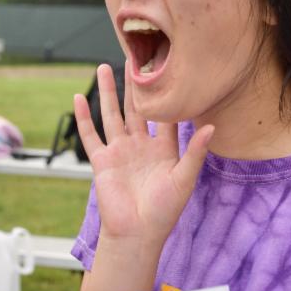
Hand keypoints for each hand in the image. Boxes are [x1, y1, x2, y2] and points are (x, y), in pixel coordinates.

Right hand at [74, 64, 212, 248]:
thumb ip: (195, 152)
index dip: (166, 94)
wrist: (136, 233)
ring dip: (108, 92)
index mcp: (164, 149)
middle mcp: (141, 146)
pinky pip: (90, 134)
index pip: (166, 115)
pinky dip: (83, 117)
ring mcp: (120, 152)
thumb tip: (212, 127)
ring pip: (112, 114)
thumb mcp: (184, 179)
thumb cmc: (164, 211)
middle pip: (137, 108)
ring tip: (104, 67)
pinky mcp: (102, 160)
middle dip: (134, 84)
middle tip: (134, 56)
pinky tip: (78, 97)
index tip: (166, 69)